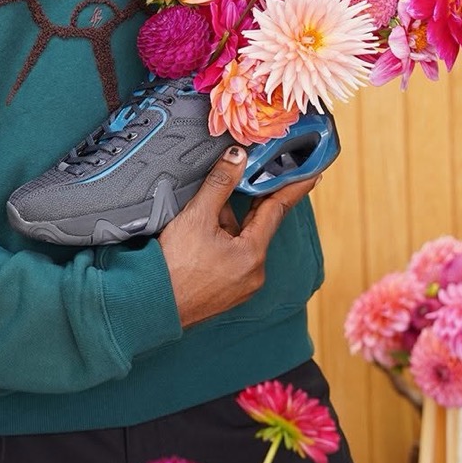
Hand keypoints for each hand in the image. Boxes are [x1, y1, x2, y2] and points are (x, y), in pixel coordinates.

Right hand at [159, 146, 319, 328]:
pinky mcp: (226, 293)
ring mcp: (240, 286)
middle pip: (257, 226)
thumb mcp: (196, 216)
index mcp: (253, 254)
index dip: (293, 188)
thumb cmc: (172, 266)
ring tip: (202, 214)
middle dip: (251, 202)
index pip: (277, 210)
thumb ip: (220, 183)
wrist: (150, 305)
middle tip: (256, 177)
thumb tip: (238, 157)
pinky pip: (232, 259)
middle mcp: (253, 273)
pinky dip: (222, 242)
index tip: (311, 174)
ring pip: (241, 242)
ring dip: (228, 224)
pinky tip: (200, 236)